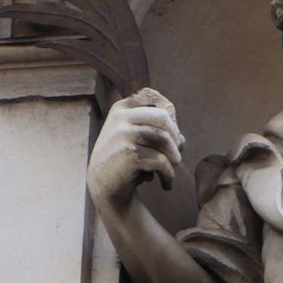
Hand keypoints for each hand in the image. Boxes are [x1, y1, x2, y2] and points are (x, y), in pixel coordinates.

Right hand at [87, 87, 184, 207]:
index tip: (171, 133)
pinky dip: (168, 174)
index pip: (150, 95)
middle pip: (163, 116)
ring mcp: (122, 134)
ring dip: (174, 157)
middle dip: (175, 137)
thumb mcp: (136, 139)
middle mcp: (120, 117)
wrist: (102, 186)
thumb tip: (181, 140)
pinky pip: (161, 160)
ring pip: (164, 138)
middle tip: (176, 155)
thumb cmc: (125, 161)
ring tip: (172, 169)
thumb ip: (158, 132)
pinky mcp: (128, 153)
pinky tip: (166, 184)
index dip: (168, 112)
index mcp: (121, 109)